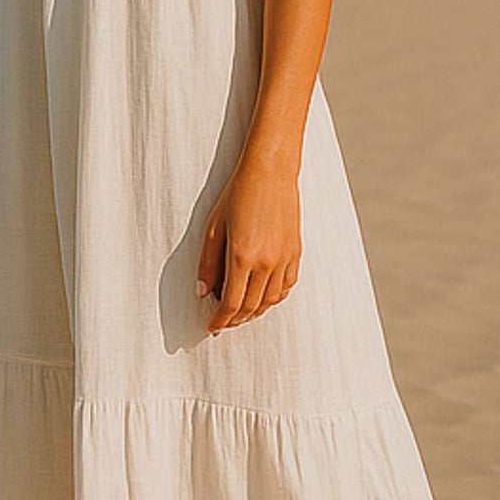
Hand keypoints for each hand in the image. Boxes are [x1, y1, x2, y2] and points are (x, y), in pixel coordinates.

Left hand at [195, 156, 301, 333]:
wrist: (270, 172)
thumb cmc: (237, 195)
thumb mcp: (213, 227)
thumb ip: (208, 263)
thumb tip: (203, 293)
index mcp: (242, 256)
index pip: (231, 303)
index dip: (220, 320)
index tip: (212, 327)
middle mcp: (266, 262)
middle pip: (251, 306)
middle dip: (235, 319)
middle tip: (223, 322)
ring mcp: (284, 258)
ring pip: (271, 300)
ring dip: (255, 311)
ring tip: (241, 312)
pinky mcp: (295, 252)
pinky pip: (287, 286)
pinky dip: (275, 297)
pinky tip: (264, 297)